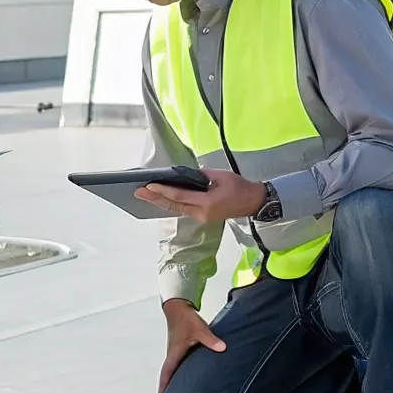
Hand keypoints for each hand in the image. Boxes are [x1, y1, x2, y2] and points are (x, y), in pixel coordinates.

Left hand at [135, 169, 265, 223]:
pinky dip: (170, 204)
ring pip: (176, 210)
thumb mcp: (221, 176)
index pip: (180, 196)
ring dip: (160, 202)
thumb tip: (184, 174)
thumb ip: (201, 175)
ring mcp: (201, 217)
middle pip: (174, 206)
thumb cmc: (239, 187)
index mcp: (207, 203)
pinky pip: (182, 210)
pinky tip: (160, 199)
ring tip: (144, 195)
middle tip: (138, 192)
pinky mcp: (202, 217)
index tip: (149, 186)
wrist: (253, 202)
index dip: (163, 191)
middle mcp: (201, 213)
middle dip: (155, 198)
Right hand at [158, 298, 225, 392]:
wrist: (178, 307)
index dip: (163, 387)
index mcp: (174, 353)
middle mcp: (173, 355)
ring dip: (173, 381)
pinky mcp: (180, 348)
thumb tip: (222, 348)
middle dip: (167, 389)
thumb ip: (210, 340)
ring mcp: (175, 352)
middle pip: (168, 375)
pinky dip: (180, 372)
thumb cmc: (184, 318)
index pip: (166, 374)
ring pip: (173, 370)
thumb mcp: (199, 329)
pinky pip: (179, 364)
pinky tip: (188, 377)